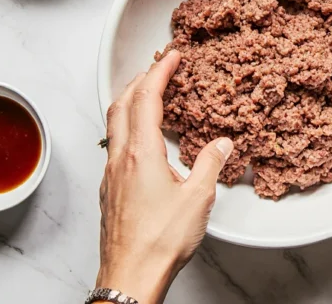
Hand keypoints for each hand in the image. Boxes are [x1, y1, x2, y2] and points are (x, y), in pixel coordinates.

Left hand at [96, 50, 233, 302]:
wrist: (130, 275)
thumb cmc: (160, 240)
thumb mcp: (198, 198)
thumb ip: (210, 165)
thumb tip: (222, 144)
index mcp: (141, 153)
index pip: (147, 99)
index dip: (160, 72)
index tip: (172, 56)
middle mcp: (120, 159)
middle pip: (121, 105)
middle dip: (139, 80)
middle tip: (158, 68)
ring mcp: (111, 176)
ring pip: (114, 125)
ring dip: (130, 103)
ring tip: (148, 97)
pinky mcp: (109, 192)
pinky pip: (115, 147)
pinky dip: (127, 129)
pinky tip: (143, 142)